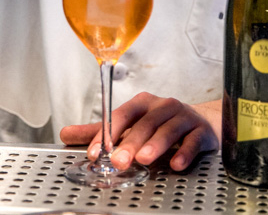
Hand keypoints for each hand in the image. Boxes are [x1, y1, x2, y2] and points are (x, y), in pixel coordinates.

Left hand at [59, 93, 221, 171]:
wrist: (200, 123)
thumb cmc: (160, 123)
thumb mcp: (129, 124)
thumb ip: (99, 131)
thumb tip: (66, 133)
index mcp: (142, 104)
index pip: (121, 116)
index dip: (107, 133)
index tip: (94, 152)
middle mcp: (162, 107)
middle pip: (145, 123)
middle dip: (130, 143)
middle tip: (118, 161)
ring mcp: (183, 117)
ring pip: (168, 129)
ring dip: (155, 145)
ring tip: (144, 160)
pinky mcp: (200, 131)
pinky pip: (193, 140)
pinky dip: (184, 152)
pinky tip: (176, 164)